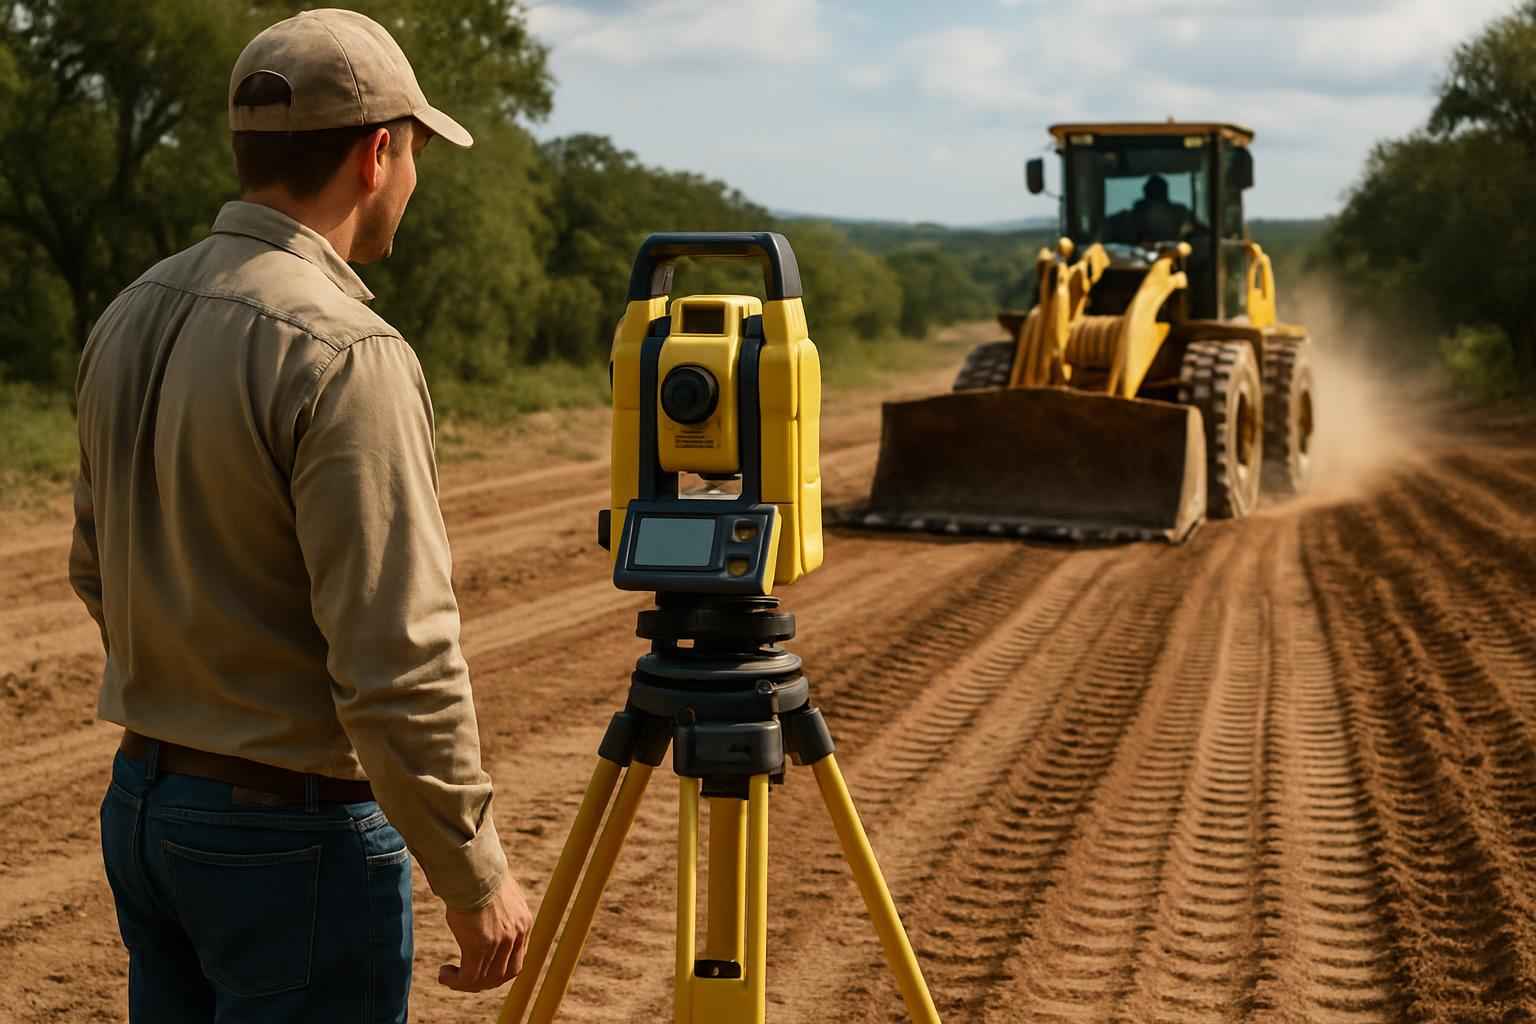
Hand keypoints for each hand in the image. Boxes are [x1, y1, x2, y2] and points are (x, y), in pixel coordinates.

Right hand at [439, 874, 533, 991]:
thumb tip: (485, 911)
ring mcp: (500, 942)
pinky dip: (456, 981)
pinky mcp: (479, 946)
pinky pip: (469, 976)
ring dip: (466, 983)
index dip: (498, 971)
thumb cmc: (479, 874)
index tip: (481, 970)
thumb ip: (498, 908)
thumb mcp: (497, 892)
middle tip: (464, 978)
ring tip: (449, 976)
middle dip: (484, 982)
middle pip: (504, 975)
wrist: (472, 867)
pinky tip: (444, 974)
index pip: (516, 961)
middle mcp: (516, 935)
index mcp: (523, 922)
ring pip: (485, 979)